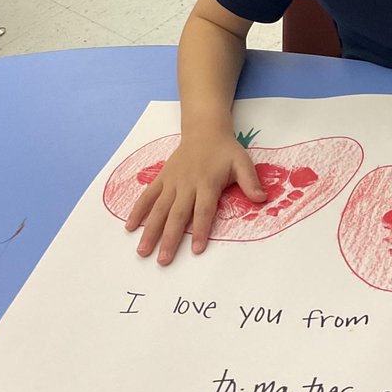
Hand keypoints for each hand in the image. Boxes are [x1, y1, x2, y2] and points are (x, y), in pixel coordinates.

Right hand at [124, 135, 265, 263]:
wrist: (204, 130)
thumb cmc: (225, 150)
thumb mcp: (242, 162)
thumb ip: (250, 182)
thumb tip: (262, 199)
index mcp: (207, 183)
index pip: (204, 210)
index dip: (201, 230)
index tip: (197, 250)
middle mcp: (187, 184)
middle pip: (177, 215)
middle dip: (170, 238)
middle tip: (163, 261)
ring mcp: (172, 182)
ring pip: (159, 208)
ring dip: (150, 230)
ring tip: (142, 251)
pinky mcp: (162, 178)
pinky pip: (148, 196)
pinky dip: (138, 211)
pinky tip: (130, 227)